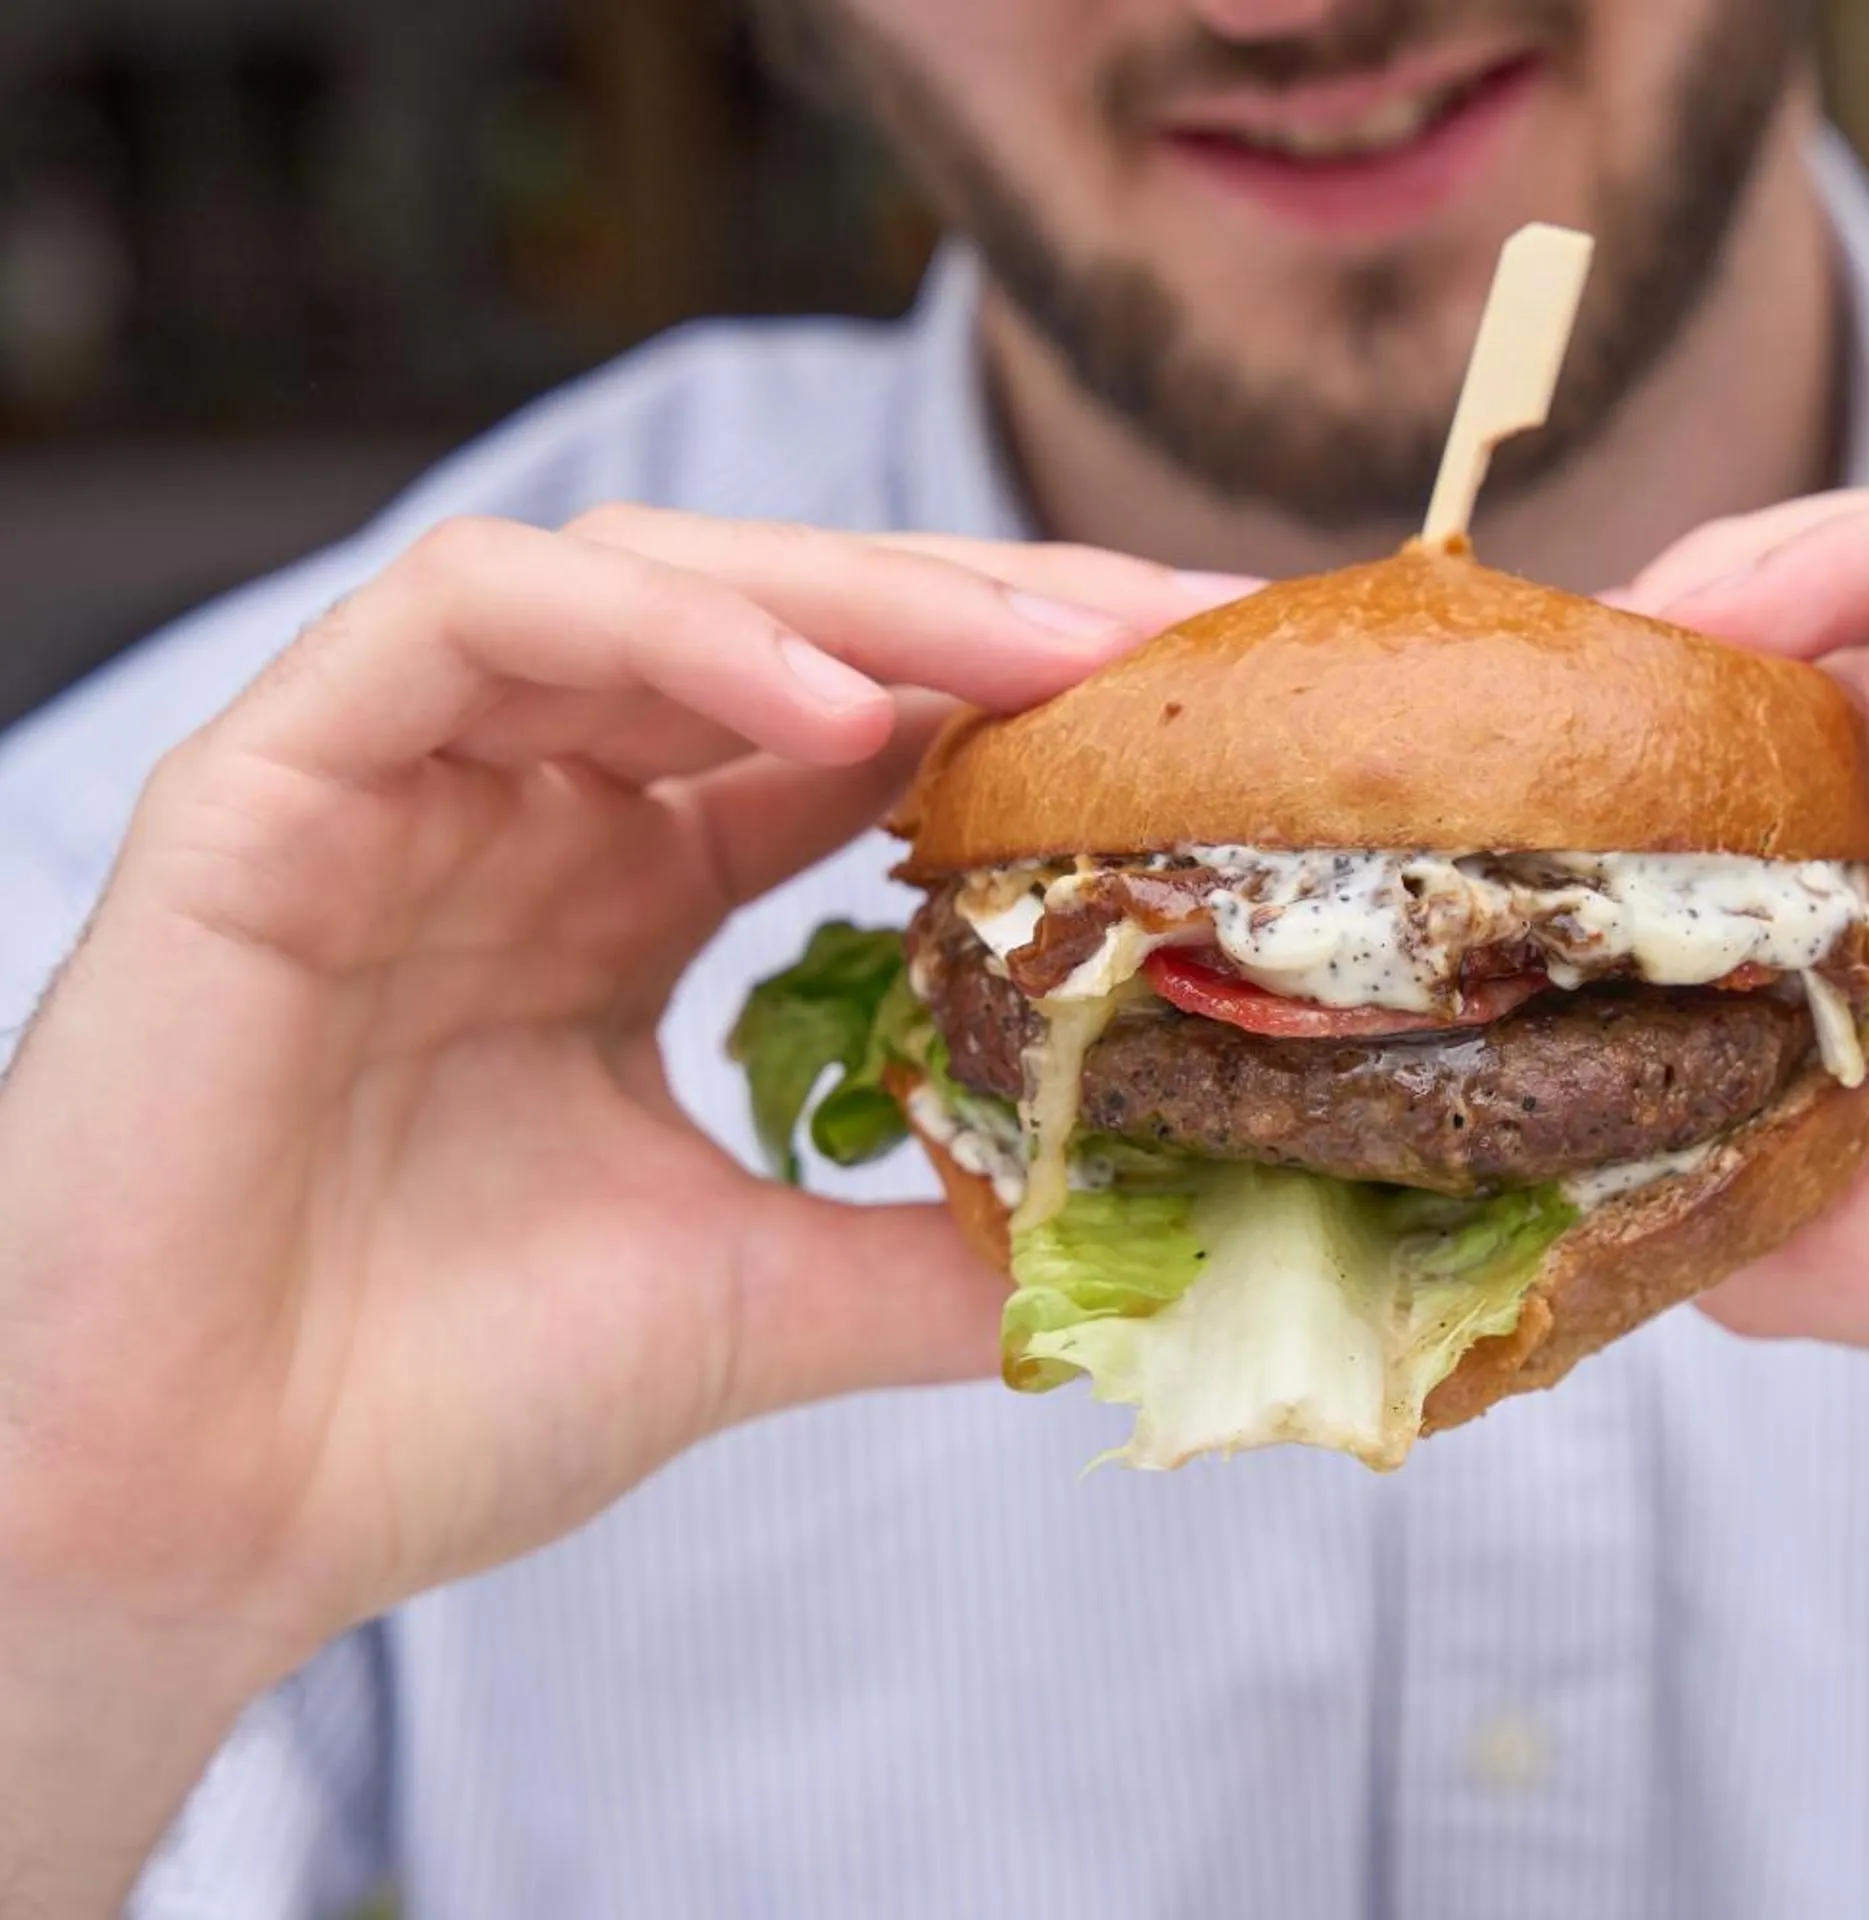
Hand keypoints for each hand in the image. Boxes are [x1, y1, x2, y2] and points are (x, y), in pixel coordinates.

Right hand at [0, 507, 1238, 1671]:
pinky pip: (471, 622)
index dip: (1035, 692)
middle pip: (787, 623)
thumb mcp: (756, 1297)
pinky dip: (661, 636)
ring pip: (648, 580)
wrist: (185, 1522)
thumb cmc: (424, 1408)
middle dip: (996, 611)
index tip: (1218, 695)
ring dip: (863, 597)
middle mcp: (525, 808)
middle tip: (1188, 629)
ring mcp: (400, 780)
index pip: (861, 726)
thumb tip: (1142, 1238)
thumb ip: (935, 1244)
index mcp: (625, 893)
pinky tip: (832, 704)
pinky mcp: (272, 784)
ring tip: (1055, 653)